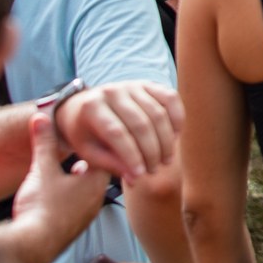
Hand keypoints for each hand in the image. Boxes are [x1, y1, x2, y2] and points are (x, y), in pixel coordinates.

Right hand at [2, 111, 111, 262]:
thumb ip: (44, 142)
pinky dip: (72, 197)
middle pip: (100, 172)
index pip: (108, 154)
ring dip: (80, 180)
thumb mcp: (42, 168)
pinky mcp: (73, 228)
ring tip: (70, 169)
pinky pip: (78, 206)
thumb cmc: (42, 206)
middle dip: (90, 160)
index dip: (99, 142)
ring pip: (89, 190)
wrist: (32, 245)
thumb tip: (41, 116)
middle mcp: (97, 199)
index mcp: (97, 181)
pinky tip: (59, 195)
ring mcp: (87, 215)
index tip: (92, 132)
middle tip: (80, 148)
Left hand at [57, 81, 181, 180]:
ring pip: (157, 113)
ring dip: (166, 140)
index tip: (139, 175)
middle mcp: (112, 91)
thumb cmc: (88, 134)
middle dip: (151, 151)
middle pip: (140, 123)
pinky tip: (176, 137)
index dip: (131, 156)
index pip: (117, 133)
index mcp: (92, 108)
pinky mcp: (148, 83)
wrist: (86, 107)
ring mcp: (132, 85)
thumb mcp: (90, 152)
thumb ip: (111, 164)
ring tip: (166, 160)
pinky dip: (177, 117)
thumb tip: (135, 178)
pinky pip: (169, 98)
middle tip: (155, 170)